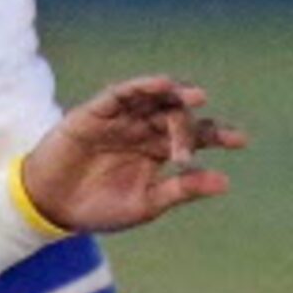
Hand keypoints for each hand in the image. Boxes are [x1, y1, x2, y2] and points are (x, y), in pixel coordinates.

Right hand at [18, 76, 244, 234]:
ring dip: (175, 94)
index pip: (194, 138)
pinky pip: (121, 93)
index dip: (217, 135)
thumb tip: (225, 182)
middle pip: (176, 116)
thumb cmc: (99, 208)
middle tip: (210, 136)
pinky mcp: (96, 112)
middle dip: (194, 123)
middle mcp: (143, 130)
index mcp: (157, 152)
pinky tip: (160, 85)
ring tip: (197, 96)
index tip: (240, 141)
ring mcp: (121, 119)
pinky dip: (141, 87)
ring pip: (152, 99)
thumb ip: (182, 190)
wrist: (52, 208)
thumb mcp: (146, 204)